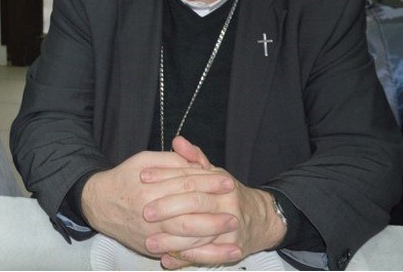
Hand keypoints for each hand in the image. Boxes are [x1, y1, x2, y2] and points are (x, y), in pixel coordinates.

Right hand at [80, 150, 235, 257]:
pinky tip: (213, 249)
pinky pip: (177, 251)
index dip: (209, 183)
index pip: (186, 184)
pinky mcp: (149, 247)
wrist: (99, 203)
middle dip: (214, 216)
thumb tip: (196, 163)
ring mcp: (149, 233)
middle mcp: (149, 213)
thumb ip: (171, 160)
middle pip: (189, 216)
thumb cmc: (124, 178)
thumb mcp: (144, 160)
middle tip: (234, 214)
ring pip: (185, 237)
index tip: (227, 182)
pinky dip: (197, 252)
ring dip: (211, 236)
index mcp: (149, 188)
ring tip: (229, 232)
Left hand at [140, 136, 286, 268]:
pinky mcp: (231, 249)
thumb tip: (178, 142)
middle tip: (144, 212)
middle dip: (167, 208)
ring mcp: (229, 229)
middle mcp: (226, 205)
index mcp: (220, 183)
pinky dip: (185, 259)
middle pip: (193, 204)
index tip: (142, 177)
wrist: (260, 219)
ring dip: (171, 240)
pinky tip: (168, 259)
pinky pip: (206, 256)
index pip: (188, 177)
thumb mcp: (214, 173)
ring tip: (149, 241)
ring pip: (198, 234)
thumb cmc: (229, 195)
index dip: (164, 176)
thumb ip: (194, 158)